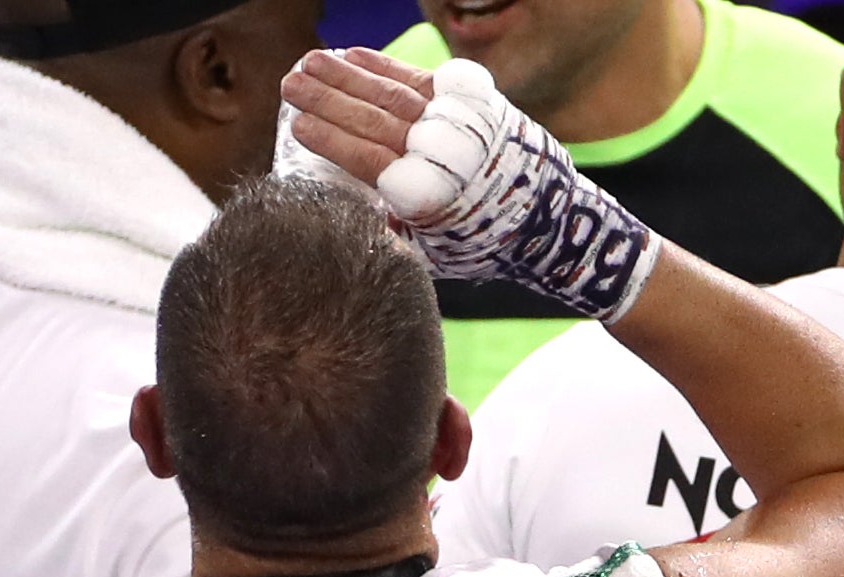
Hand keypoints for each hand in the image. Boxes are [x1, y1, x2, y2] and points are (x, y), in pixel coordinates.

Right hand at [278, 47, 655, 315]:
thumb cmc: (487, 243)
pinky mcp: (471, 104)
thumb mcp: (439, 253)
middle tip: (290, 84)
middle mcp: (442, 157)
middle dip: (328, 100)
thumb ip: (397, 232)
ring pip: (392, 95)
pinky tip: (353, 56)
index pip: (369, 161)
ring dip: (346, 76)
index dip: (331, 140)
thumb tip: (352, 216)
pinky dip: (384, 66)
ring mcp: (457, 126)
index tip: (296, 125)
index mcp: (430, 198)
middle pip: (374, 120)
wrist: (553, 221)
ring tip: (310, 64)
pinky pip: (420, 80)